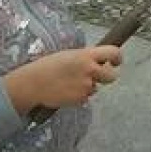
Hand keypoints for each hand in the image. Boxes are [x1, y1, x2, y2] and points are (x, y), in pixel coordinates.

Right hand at [5, 45, 122, 112]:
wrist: (32, 84)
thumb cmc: (48, 66)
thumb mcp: (69, 55)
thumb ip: (86, 57)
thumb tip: (99, 61)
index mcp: (86, 55)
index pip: (113, 52)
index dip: (118, 58)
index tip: (116, 61)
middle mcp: (90, 70)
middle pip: (111, 76)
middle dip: (107, 77)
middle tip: (97, 76)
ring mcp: (86, 86)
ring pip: (96, 87)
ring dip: (87, 86)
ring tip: (69, 83)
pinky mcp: (80, 99)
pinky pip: (85, 97)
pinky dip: (79, 96)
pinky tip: (65, 91)